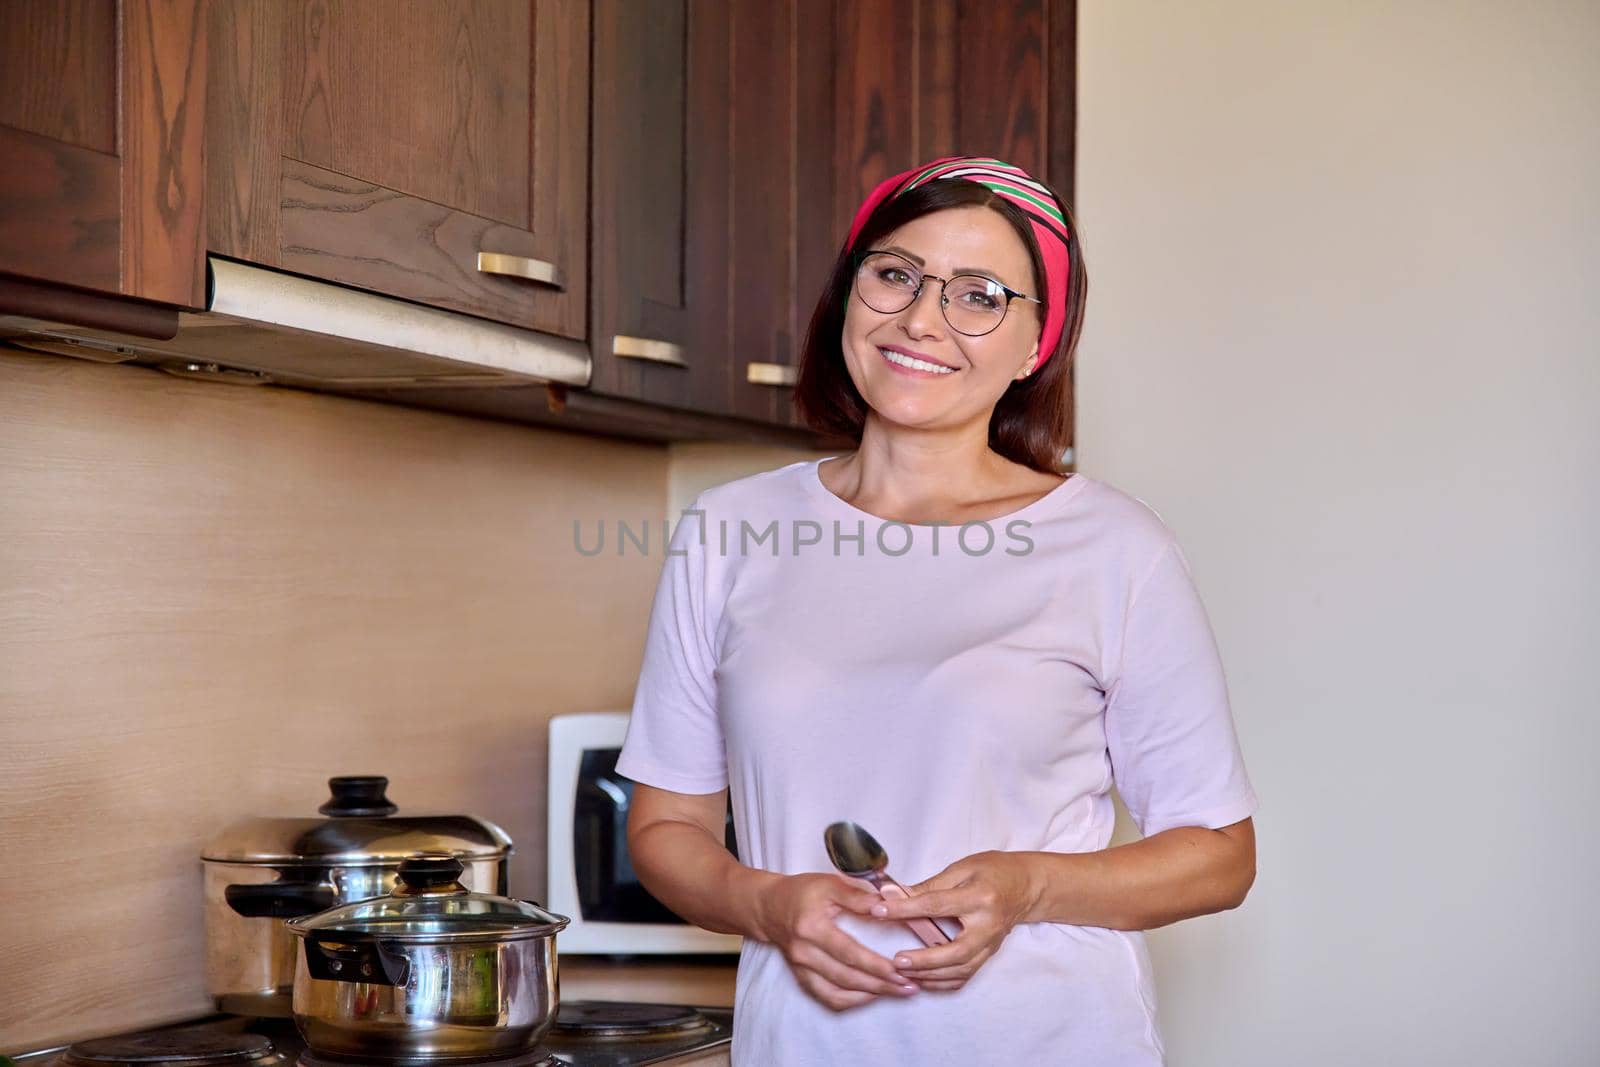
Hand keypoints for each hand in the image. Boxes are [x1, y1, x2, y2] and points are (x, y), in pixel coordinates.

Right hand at [752, 872, 921, 1010]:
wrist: (770, 906)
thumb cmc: (801, 892)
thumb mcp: (828, 884)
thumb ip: (857, 896)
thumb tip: (886, 905)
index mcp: (812, 927)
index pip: (848, 952)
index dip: (876, 965)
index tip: (901, 970)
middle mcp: (804, 952)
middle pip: (846, 977)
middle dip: (881, 984)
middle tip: (909, 985)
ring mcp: (801, 968)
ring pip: (838, 992)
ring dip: (870, 995)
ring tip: (897, 991)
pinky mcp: (801, 977)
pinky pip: (826, 998)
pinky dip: (850, 1000)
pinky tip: (870, 995)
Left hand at [851, 851, 1039, 992]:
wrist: (1026, 886)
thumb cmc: (994, 871)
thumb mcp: (962, 868)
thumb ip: (929, 885)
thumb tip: (896, 894)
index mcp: (980, 897)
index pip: (935, 905)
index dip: (904, 909)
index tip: (879, 909)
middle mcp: (988, 926)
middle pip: (955, 952)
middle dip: (924, 960)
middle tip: (897, 960)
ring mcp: (990, 944)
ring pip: (960, 970)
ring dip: (930, 974)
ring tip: (903, 971)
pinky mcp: (988, 954)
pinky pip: (965, 976)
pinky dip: (943, 982)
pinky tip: (923, 979)